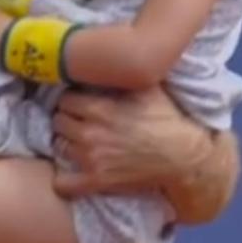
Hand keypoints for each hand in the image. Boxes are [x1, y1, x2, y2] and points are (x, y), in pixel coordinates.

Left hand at [52, 86, 209, 196]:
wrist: (183, 157)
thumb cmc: (166, 119)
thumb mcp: (147, 88)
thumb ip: (122, 74)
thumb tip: (108, 59)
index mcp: (100, 108)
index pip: (65, 99)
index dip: (72, 99)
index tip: (80, 101)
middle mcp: (90, 133)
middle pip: (59, 121)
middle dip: (67, 118)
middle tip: (80, 120)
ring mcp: (92, 159)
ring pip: (59, 146)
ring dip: (67, 142)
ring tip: (79, 140)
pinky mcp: (97, 181)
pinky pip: (63, 183)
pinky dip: (62, 178)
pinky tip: (69, 170)